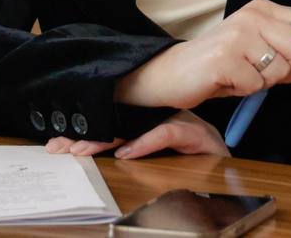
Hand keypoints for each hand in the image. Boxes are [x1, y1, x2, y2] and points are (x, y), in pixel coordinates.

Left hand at [43, 110, 227, 159]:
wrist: (231, 173)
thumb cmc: (194, 165)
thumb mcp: (156, 160)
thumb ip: (131, 154)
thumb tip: (94, 160)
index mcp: (151, 120)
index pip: (112, 121)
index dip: (85, 132)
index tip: (59, 143)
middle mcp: (163, 116)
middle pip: (118, 120)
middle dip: (87, 135)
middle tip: (60, 147)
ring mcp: (180, 121)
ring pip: (136, 125)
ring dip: (108, 139)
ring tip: (84, 151)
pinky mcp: (196, 133)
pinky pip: (167, 132)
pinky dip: (146, 143)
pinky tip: (126, 153)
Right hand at [114, 0, 290, 108]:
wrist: (174, 74)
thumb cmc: (220, 66)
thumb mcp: (261, 58)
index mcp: (262, 9)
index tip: (279, 58)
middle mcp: (251, 16)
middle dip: (287, 72)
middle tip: (260, 74)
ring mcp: (237, 35)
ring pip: (279, 70)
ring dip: (261, 83)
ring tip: (239, 75)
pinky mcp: (225, 58)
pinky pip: (256, 85)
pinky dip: (244, 91)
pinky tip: (227, 80)